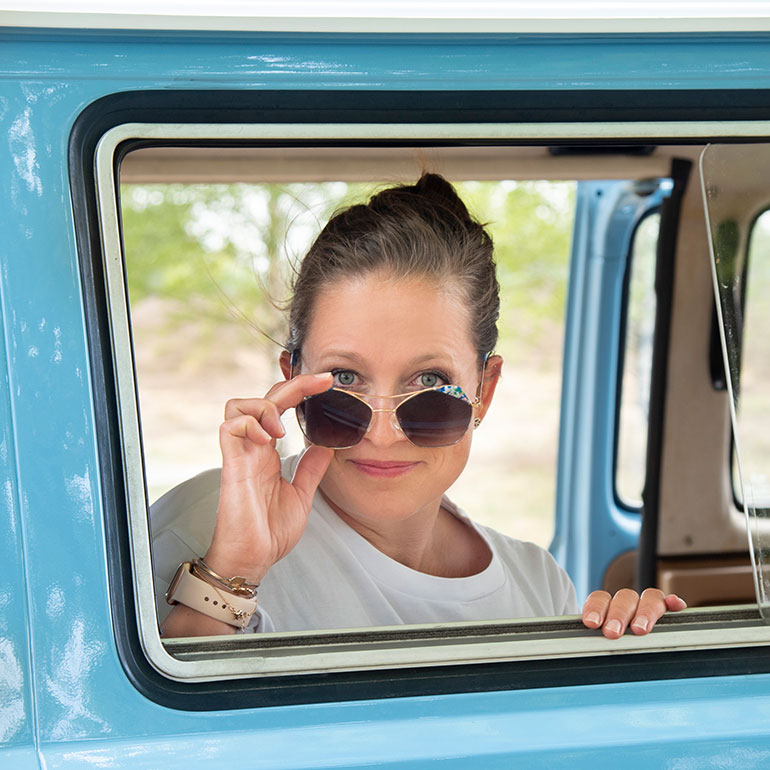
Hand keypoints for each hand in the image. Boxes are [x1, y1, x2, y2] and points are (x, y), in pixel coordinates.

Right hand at [203, 372, 334, 583]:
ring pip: (237, 405)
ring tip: (283, 425)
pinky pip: (230, 427)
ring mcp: (241, 454)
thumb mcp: (301, 494)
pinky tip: (268, 437)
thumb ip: (311, 468)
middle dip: (294, 384)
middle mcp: (253, 448)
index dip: (301, 390)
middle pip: (264, 399)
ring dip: (265, 405)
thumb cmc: (270, 531)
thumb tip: (327, 445)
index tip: (327, 383)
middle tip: (321, 381)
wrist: (253, 559)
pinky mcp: (232, 465)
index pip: (280, 408)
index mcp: (268, 452)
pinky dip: (250, 423)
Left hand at [581, 588, 686, 638]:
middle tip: (612, 632)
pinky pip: (670, 604)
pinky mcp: (667, 613)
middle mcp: (627, 604)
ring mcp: (647, 606)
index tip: (591, 623)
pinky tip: (674, 604)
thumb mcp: (594, 645)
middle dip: (618, 614)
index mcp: (606, 606)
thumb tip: (577, 661)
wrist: (616, 642)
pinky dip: (673, 603)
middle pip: (624, 598)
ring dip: (644, 612)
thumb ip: (589, 645)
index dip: (595, 608)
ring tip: (640, 629)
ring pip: (649, 598)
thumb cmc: (605, 647)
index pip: (600, 598)